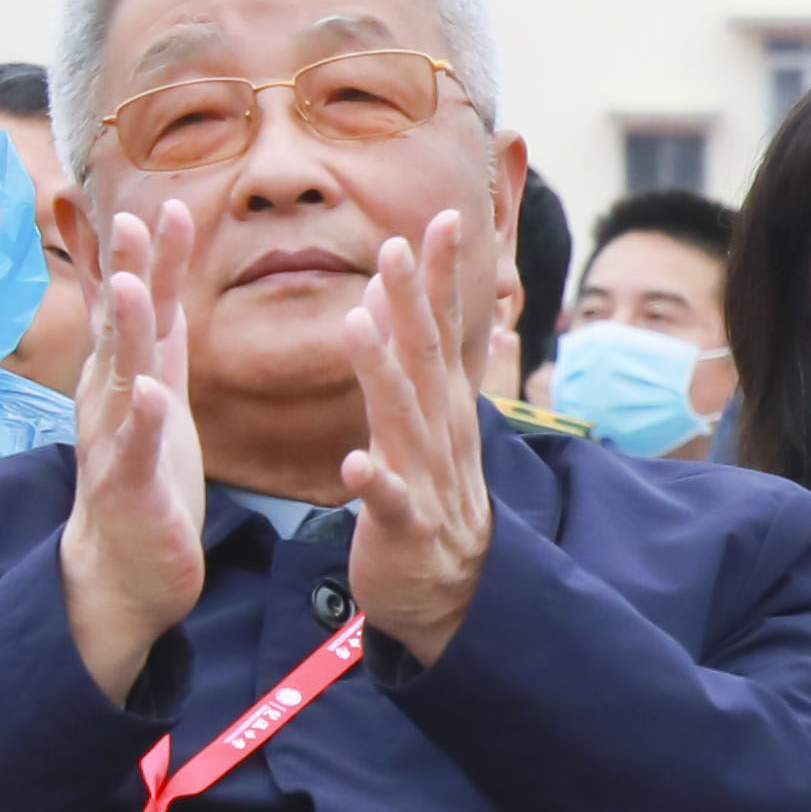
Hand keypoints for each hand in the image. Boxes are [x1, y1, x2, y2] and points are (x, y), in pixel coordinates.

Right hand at [59, 204, 211, 690]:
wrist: (126, 566)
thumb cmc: (144, 473)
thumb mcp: (151, 391)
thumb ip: (150, 336)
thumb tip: (143, 273)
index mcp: (126, 377)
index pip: (134, 307)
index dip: (142, 258)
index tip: (150, 203)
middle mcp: (111, 400)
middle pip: (121, 326)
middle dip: (126, 272)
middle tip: (128, 218)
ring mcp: (114, 442)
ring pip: (118, 377)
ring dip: (122, 329)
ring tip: (126, 284)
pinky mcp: (128, 487)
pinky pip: (133, 448)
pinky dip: (138, 418)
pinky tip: (146, 392)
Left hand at [339, 209, 499, 662]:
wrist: (455, 593)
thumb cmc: (433, 499)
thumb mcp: (428, 424)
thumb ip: (414, 362)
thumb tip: (395, 296)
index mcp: (444, 406)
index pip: (445, 329)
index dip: (442, 274)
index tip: (443, 217)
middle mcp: (441, 432)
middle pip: (426, 357)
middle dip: (412, 300)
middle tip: (394, 245)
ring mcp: (427, 478)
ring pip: (402, 418)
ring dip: (381, 371)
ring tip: (357, 323)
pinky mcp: (406, 527)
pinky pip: (389, 502)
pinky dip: (375, 482)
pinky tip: (355, 463)